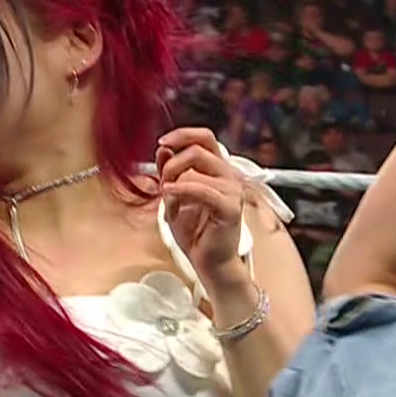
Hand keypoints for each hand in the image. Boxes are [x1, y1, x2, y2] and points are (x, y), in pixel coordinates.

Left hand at [157, 128, 246, 286]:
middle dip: (172, 163)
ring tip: (170, 199)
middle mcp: (230, 176)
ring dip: (174, 181)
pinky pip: (201, 188)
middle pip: (198, 149)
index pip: (204, 137)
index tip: (162, 142)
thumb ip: (170, 171)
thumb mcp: (174, 195)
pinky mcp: (230, 207)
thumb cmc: (196, 232)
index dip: (183, 134)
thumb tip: (164, 150)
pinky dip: (181, 190)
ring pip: (196, 168)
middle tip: (163, 181)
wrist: (208, 261)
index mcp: (219, 169)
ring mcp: (233, 190)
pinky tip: (170, 195)